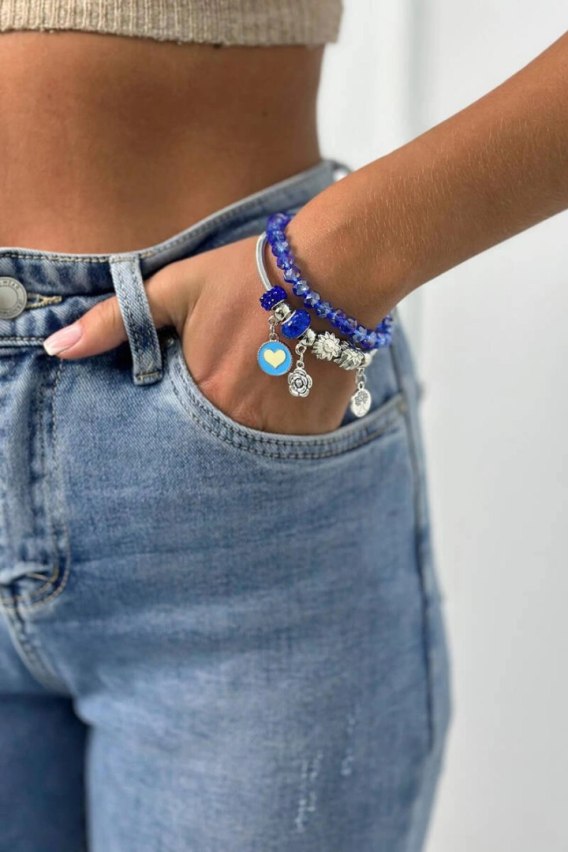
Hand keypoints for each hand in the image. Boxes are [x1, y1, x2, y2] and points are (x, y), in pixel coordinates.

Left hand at [41, 234, 358, 434]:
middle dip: (208, 428)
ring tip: (256, 391)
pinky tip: (283, 395)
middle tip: (226, 389)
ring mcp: (280, 434)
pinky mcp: (315, 434)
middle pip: (208, 447)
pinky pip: (286, 451)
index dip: (172, 415)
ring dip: (243, 433)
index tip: (186, 394)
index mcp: (199, 394)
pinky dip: (278, 432)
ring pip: (247, 453)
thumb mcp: (175, 289)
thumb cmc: (248, 276)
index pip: (167, 433)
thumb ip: (117, 322)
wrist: (331, 274)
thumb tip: (60, 348)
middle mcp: (238, 424)